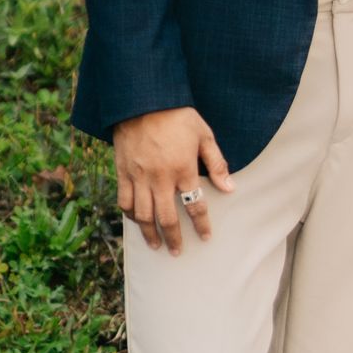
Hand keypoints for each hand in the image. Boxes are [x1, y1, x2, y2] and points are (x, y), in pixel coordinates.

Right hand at [114, 107, 232, 250]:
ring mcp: (139, 177)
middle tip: (177, 252)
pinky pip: (124, 201)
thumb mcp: (204, 135)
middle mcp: (160, 178)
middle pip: (167, 218)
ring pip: (143, 215)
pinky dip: (130, 215)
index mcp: (183, 169)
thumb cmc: (177, 115)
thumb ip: (216, 163)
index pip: (195, 206)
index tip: (206, 237)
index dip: (201, 225)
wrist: (142, 100)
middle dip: (174, 239)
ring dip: (150, 233)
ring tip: (156, 245)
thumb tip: (229, 188)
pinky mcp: (123, 172)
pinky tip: (136, 222)